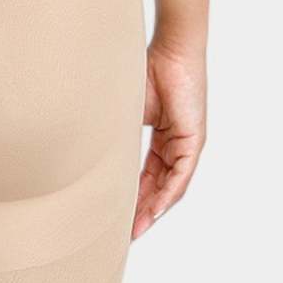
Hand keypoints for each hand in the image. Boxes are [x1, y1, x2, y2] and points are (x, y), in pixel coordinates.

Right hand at [132, 39, 205, 238]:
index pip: (147, 174)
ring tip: (136, 229)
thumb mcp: (128, 108)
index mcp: (162, 136)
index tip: (118, 216)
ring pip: (171, 186)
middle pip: (159, 186)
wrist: (171, 48)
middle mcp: (177, 143)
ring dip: (153, 209)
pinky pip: (181, 176)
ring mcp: (187, 143)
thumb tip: (88, 145)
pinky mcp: (194, 141)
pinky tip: (154, 210)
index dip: (133, 196)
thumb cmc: (147, 68)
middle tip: (125, 234)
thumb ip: (118, 130)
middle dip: (142, 211)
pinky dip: (167, 194)